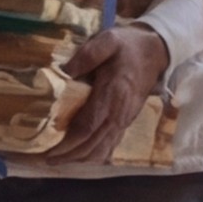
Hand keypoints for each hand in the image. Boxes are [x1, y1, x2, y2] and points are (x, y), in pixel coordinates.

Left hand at [60, 22, 169, 159]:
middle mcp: (120, 113)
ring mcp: (125, 119)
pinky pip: (110, 144)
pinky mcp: (127, 121)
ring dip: (80, 158)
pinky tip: (78, 155)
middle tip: (45, 160)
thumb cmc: (128, 46)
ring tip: (58, 159)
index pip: (88, 127)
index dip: (68, 143)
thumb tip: (62, 73)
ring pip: (102, 149)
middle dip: (69, 156)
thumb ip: (85, 56)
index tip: (49, 151)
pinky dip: (94, 154)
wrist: (157, 51)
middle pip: (93, 144)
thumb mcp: (106, 41)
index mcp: (113, 94)